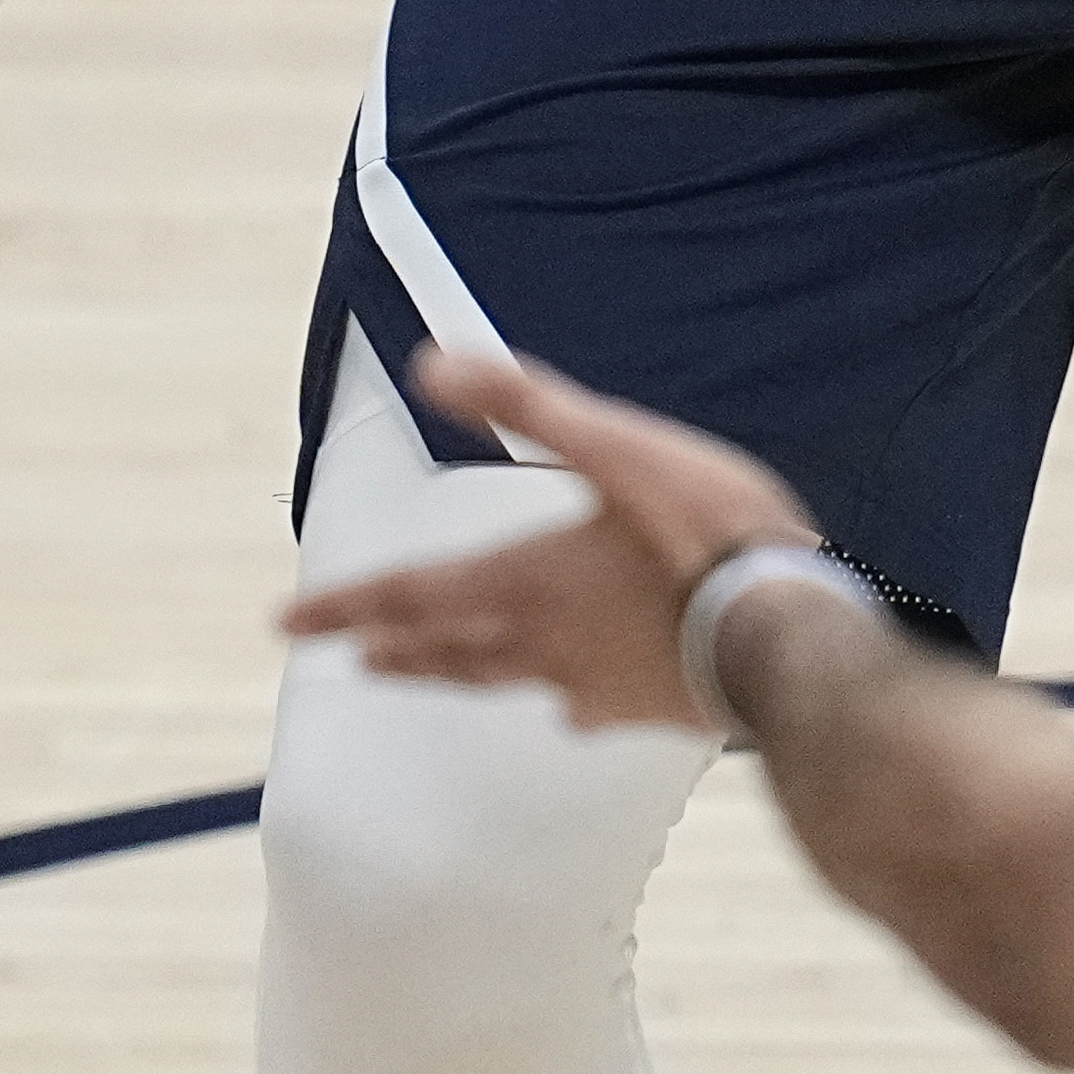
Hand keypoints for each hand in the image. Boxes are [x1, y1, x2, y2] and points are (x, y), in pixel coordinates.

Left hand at [274, 347, 823, 737]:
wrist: (787, 637)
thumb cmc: (707, 537)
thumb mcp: (615, 447)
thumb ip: (526, 404)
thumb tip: (435, 363)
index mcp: (525, 578)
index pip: (409, 594)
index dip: (343, 605)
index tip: (286, 622)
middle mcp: (541, 641)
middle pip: (443, 649)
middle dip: (389, 645)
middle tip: (347, 651)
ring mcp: (590, 684)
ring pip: (497, 681)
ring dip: (448, 673)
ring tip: (422, 673)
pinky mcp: (640, 710)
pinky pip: (577, 706)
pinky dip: (555, 697)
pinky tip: (567, 706)